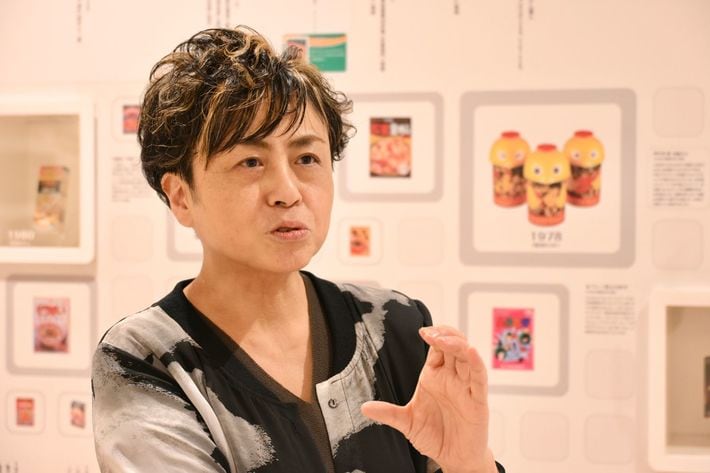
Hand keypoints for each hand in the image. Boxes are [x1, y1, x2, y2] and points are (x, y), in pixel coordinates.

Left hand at [361, 326, 495, 472]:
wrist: (453, 458)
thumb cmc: (434, 436)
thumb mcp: (407, 423)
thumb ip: (388, 413)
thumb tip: (364, 407)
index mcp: (435, 376)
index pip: (437, 347)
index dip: (433, 335)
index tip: (422, 332)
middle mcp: (452, 377)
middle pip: (453, 345)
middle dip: (445, 334)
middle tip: (432, 333)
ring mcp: (466, 386)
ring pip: (467, 356)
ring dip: (458, 344)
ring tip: (444, 340)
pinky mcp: (478, 399)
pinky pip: (480, 376)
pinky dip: (477, 362)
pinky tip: (470, 351)